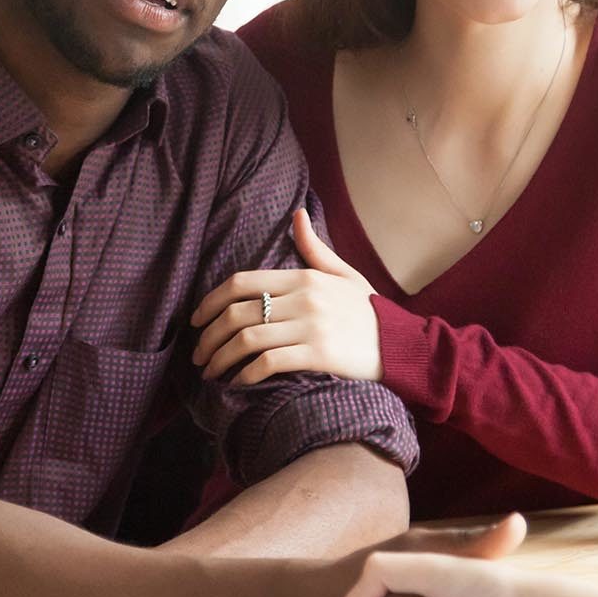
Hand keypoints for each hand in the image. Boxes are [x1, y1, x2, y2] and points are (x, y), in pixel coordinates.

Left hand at [190, 208, 381, 383]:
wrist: (402, 345)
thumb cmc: (368, 312)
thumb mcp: (344, 274)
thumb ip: (314, 248)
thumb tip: (297, 214)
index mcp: (304, 277)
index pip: (241, 282)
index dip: (209, 302)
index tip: (196, 321)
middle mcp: (304, 299)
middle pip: (237, 313)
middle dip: (208, 337)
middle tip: (198, 355)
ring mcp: (311, 327)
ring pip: (247, 339)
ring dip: (220, 359)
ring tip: (210, 372)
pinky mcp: (319, 355)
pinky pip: (268, 363)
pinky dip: (246, 374)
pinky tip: (238, 382)